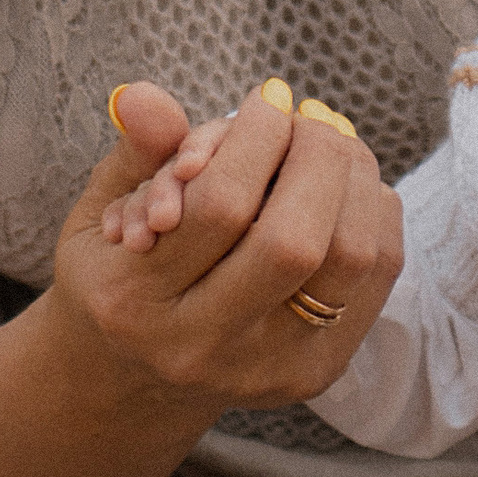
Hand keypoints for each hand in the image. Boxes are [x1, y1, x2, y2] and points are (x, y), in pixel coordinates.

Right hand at [53, 80, 401, 414]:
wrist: (136, 381)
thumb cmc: (120, 275)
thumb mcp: (98, 211)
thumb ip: (133, 153)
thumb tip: (144, 95)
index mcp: (134, 300)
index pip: (219, 206)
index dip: (257, 137)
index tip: (268, 98)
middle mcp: (202, 344)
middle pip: (293, 240)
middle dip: (316, 156)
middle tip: (309, 116)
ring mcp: (268, 367)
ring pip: (350, 258)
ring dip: (355, 179)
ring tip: (332, 144)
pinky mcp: (320, 371)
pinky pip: (379, 275)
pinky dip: (374, 214)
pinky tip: (346, 190)